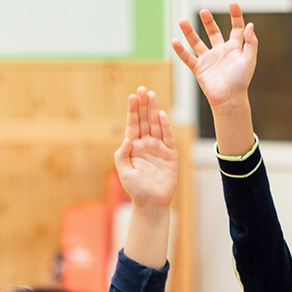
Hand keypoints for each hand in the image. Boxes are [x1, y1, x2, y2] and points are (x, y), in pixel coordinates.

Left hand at [115, 87, 178, 210]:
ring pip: (156, 125)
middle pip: (144, 120)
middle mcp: (146, 144)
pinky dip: (165, 126)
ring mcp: (158, 148)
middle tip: (143, 89)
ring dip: (154, 110)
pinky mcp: (170, 155)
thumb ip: (122, 155)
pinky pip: (168, 137)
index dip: (132, 110)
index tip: (132, 96)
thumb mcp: (123, 172)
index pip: (133, 124)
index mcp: (133, 147)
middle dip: (143, 105)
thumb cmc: (135, 189)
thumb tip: (127, 138)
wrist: (151, 203)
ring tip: (152, 95)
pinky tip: (161, 115)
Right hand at [172, 4, 258, 108]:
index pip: (236, 28)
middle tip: (203, 12)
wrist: (229, 100)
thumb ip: (251, 43)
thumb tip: (250, 25)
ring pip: (197, 42)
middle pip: (213, 32)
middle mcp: (221, 52)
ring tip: (182, 21)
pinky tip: (175, 41)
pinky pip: (188, 58)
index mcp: (234, 49)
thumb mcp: (249, 60)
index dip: (236, 16)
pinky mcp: (199, 69)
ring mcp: (209, 60)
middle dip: (208, 22)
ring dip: (189, 32)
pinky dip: (180, 51)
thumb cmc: (241, 82)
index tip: (233, 4)